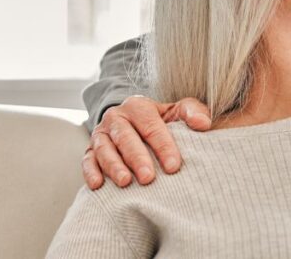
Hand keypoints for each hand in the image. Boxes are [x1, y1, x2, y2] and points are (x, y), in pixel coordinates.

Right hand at [83, 96, 210, 189]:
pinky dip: (91, 172)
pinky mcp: (89, 150)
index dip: (163, 146)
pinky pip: (87, 160)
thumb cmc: (162, 121)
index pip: (152, 126)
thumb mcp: (177, 111)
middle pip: (125, 137)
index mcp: (138, 106)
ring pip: (104, 149)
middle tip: (148, 178)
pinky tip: (98, 185)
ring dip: (113, 166)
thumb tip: (203, 124)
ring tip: (125, 182)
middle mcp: (116, 117)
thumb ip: (192, 113)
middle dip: (137, 158)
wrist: (134, 123)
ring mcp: (101, 134)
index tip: (173, 166)